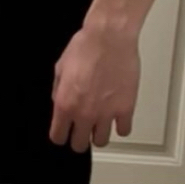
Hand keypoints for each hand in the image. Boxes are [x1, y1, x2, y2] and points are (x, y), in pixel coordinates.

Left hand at [49, 23, 140, 152]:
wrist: (109, 38)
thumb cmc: (85, 48)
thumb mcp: (60, 68)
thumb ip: (58, 90)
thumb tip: (59, 102)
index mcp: (65, 104)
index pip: (58, 136)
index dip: (59, 135)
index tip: (62, 132)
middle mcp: (85, 113)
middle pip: (80, 145)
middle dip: (79, 138)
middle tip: (81, 130)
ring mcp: (106, 113)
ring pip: (102, 142)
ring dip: (99, 134)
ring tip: (99, 123)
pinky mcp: (126, 109)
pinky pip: (124, 131)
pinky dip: (120, 126)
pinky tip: (117, 117)